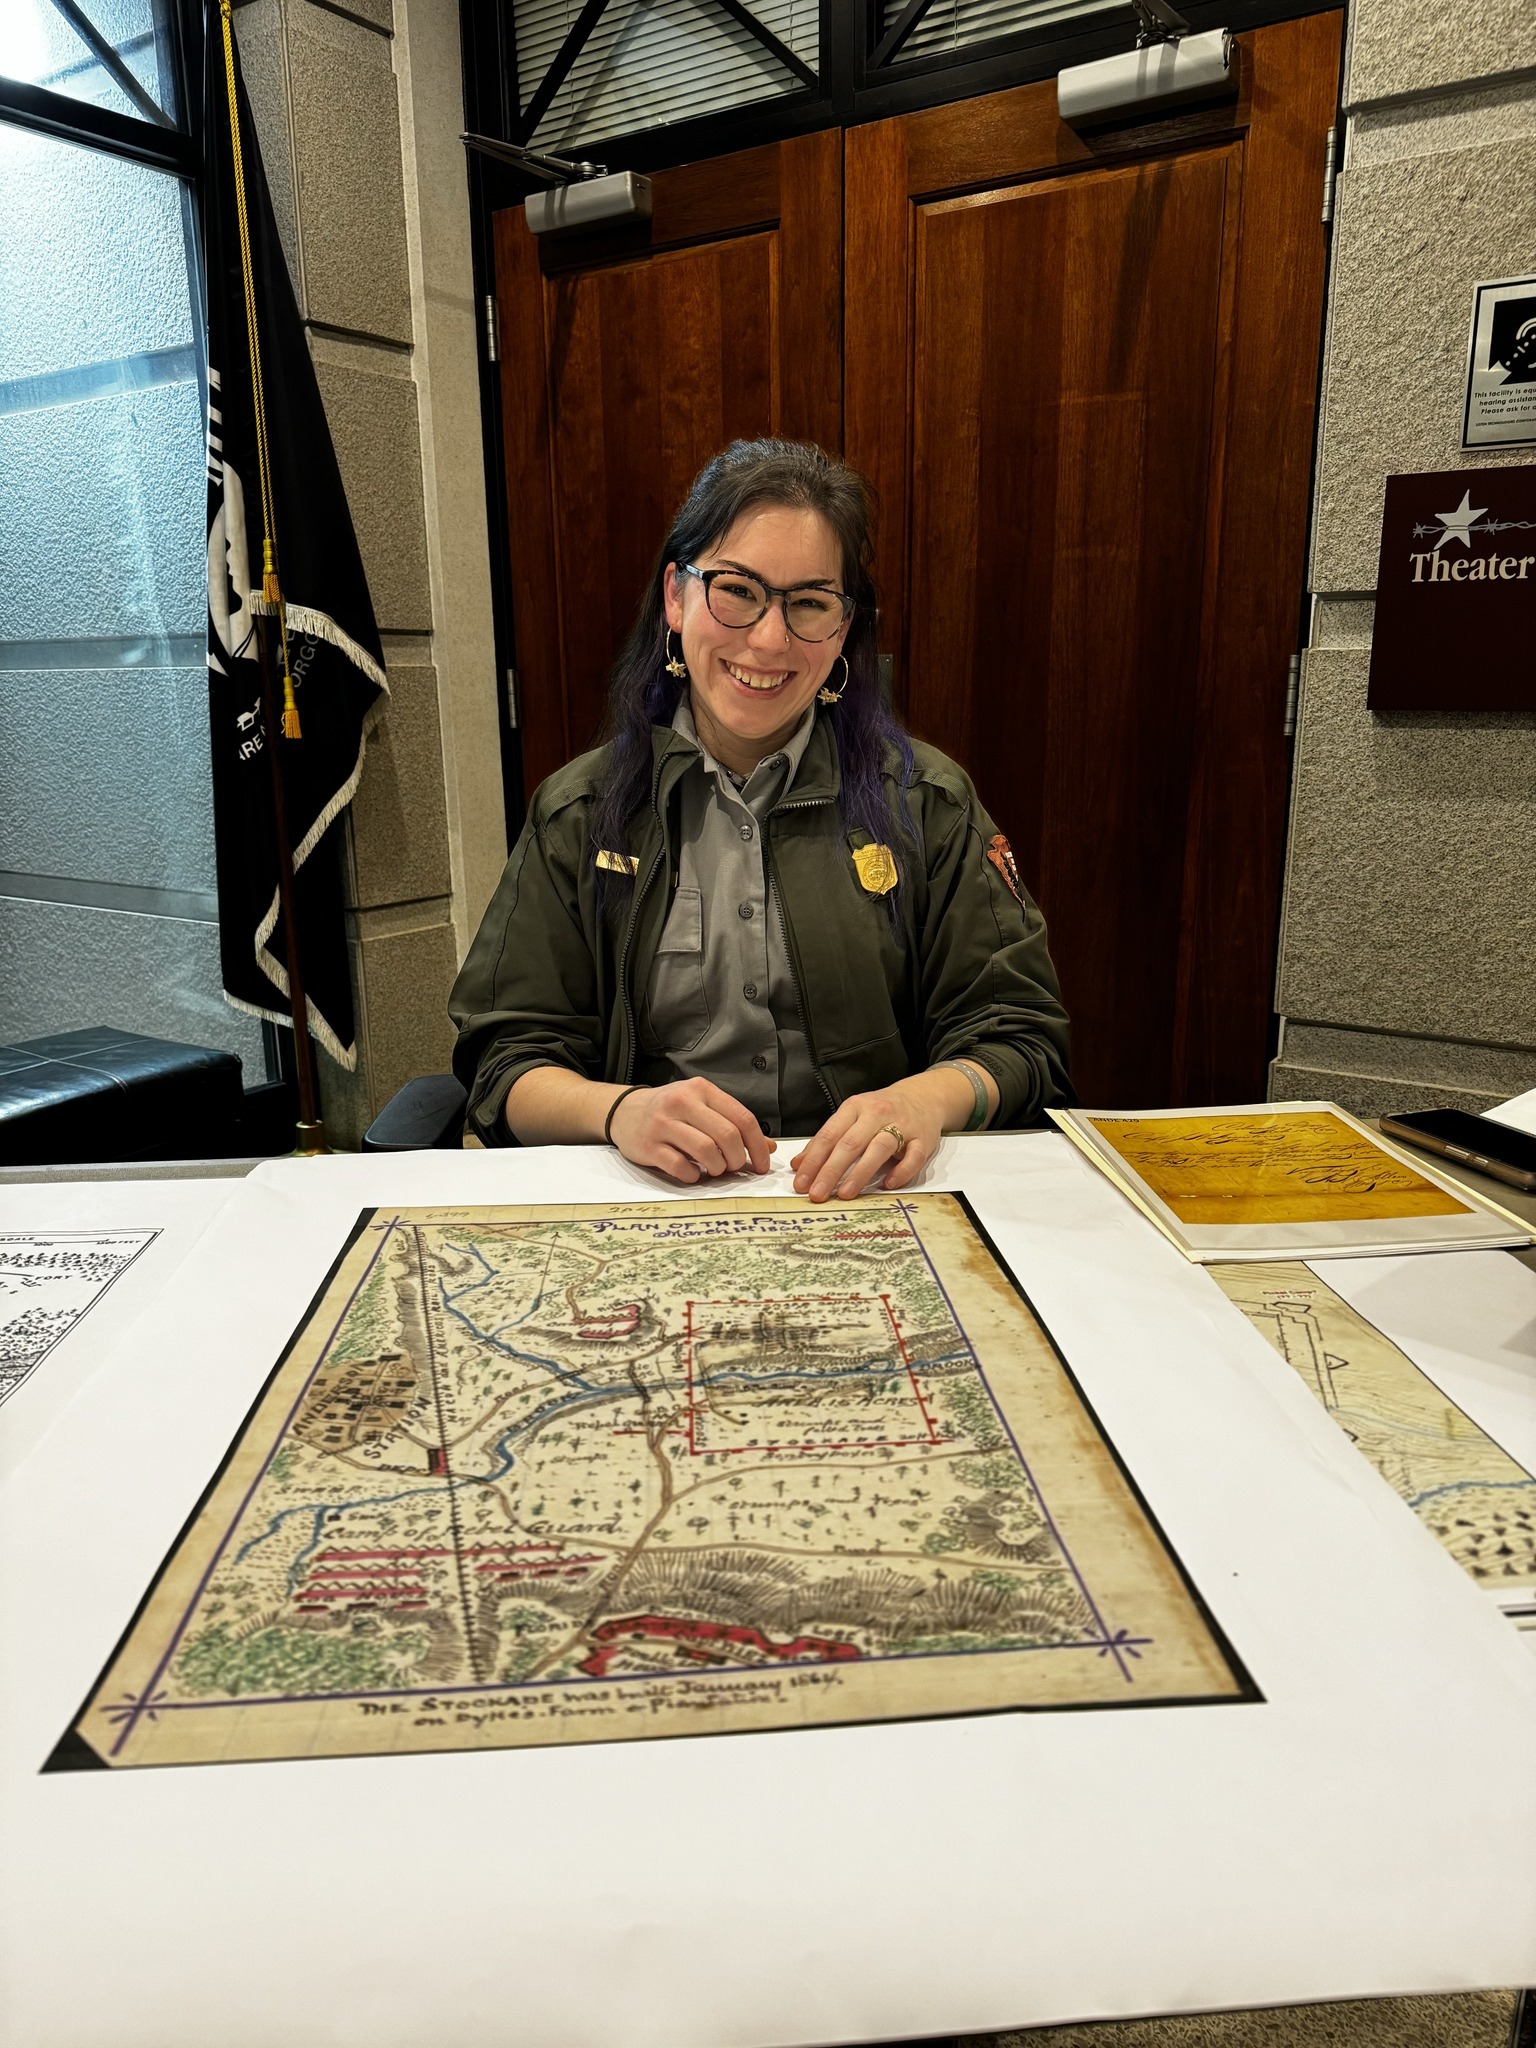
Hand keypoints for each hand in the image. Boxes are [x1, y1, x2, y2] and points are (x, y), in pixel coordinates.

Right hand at [608, 1077, 774, 1183]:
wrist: (625, 1111)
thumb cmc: (671, 1111)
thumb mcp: (703, 1107)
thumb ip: (734, 1124)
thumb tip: (769, 1148)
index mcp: (702, 1090)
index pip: (743, 1118)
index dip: (758, 1146)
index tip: (761, 1165)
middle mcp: (682, 1102)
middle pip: (727, 1135)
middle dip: (737, 1159)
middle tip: (733, 1167)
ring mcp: (663, 1123)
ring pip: (706, 1151)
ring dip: (717, 1168)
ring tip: (714, 1170)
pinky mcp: (648, 1146)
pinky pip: (680, 1167)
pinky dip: (693, 1176)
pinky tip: (693, 1173)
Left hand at [791, 1075, 955, 1201]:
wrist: (924, 1096)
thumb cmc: (882, 1111)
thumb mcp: (851, 1117)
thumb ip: (827, 1140)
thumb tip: (798, 1165)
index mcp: (855, 1107)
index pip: (829, 1135)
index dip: (813, 1160)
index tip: (801, 1182)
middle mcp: (877, 1114)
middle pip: (851, 1143)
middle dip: (831, 1170)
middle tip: (817, 1193)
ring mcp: (903, 1126)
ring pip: (879, 1148)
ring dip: (861, 1172)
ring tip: (845, 1194)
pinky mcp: (924, 1139)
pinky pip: (913, 1157)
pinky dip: (901, 1172)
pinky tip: (887, 1185)